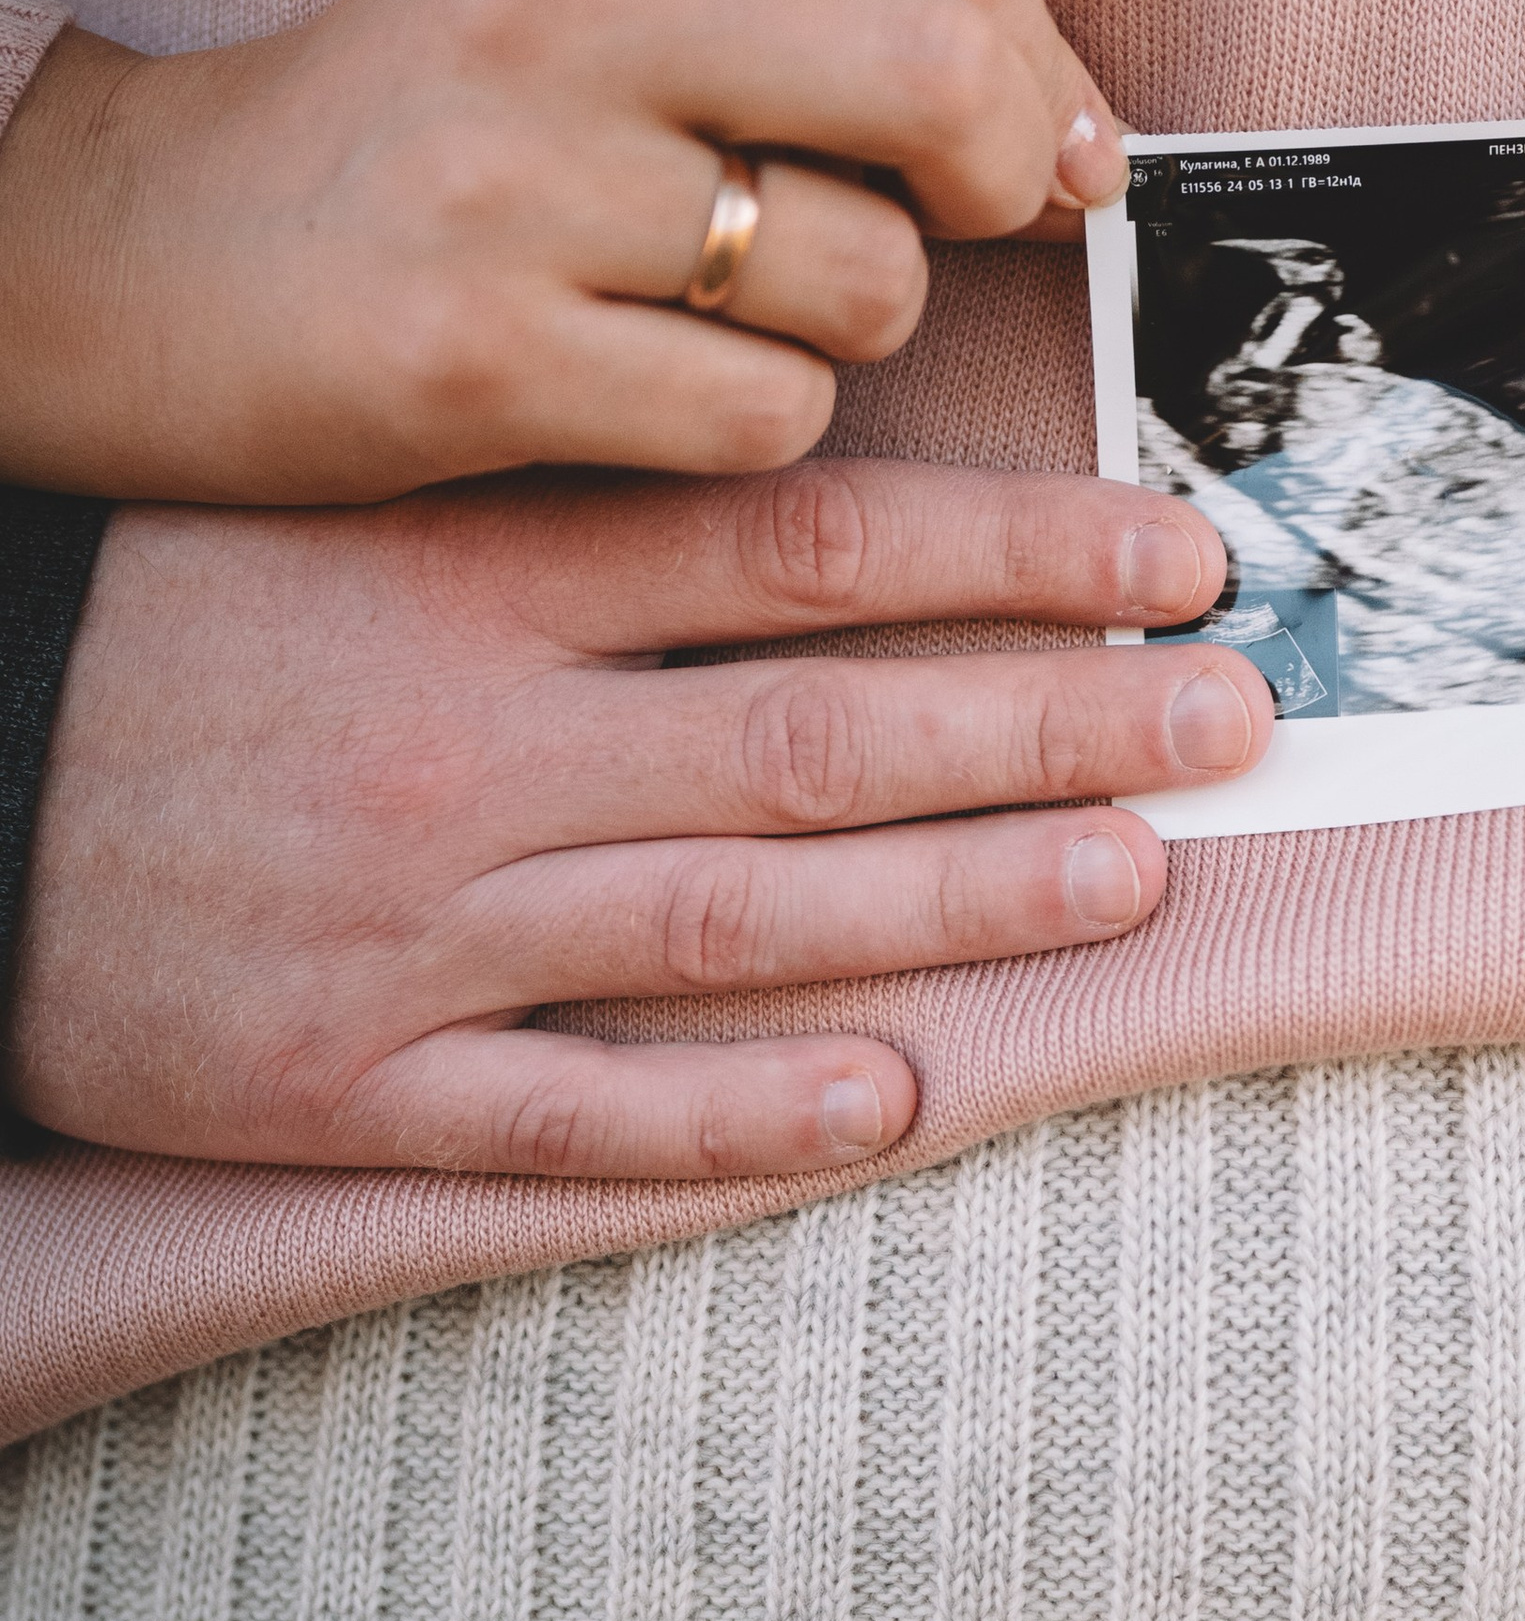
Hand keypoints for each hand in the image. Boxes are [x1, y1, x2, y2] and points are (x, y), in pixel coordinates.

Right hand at [0, 0, 1126, 503]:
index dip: (1047, 71)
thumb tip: (1083, 134)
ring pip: (866, 272)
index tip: (1050, 157)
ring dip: (855, 329)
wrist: (140, 255)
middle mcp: (564, 4)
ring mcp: (512, 180)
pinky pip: (765, 416)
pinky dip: (757, 429)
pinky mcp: (476, 352)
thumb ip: (828, 7)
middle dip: (1007, 180)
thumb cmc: (421, 133)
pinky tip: (653, 394)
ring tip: (731, 315)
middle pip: (940, 70)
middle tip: (962, 238)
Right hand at [7, 458, 1269, 1172]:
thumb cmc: (194, 631)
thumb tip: (862, 502)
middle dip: (1051, 723)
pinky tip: (897, 1103)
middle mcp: (461, 744)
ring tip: (1136, 877)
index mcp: (466, 574)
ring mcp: (408, 927)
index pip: (796, 547)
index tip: (1175, 551)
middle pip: (811, 732)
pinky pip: (569, 1112)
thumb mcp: (370, 509)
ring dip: (956, 902)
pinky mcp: (346, 1085)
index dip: (1013, 552)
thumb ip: (588, 503)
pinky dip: (738, 1118)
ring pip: (734, 921)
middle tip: (1234, 715)